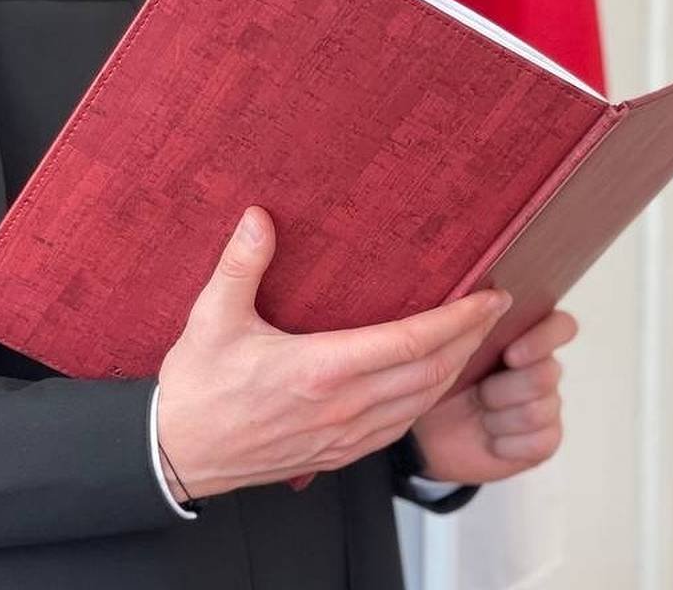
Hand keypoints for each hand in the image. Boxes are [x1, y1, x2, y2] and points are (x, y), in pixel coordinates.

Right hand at [156, 207, 510, 500]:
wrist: (176, 455)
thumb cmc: (197, 388)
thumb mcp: (210, 318)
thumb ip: (240, 265)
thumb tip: (259, 217)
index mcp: (320, 369)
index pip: (411, 342)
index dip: (459, 320)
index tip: (490, 298)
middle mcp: (343, 406)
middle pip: (431, 373)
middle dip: (471, 339)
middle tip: (496, 310)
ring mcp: (344, 436)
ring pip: (422, 403)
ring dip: (456, 370)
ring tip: (474, 339)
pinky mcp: (338, 454)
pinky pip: (400, 428)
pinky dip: (428, 401)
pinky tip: (433, 383)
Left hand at [409, 310, 575, 484]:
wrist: (428, 436)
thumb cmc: (437, 385)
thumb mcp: (445, 353)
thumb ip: (469, 325)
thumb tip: (487, 300)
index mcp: (523, 338)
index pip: (561, 326)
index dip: (545, 338)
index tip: (512, 354)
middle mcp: (542, 368)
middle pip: (548, 373)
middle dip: (504, 389)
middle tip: (478, 394)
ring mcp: (546, 405)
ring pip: (539, 409)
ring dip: (500, 417)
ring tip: (480, 415)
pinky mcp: (543, 441)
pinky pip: (540, 441)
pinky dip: (507, 443)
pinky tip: (490, 439)